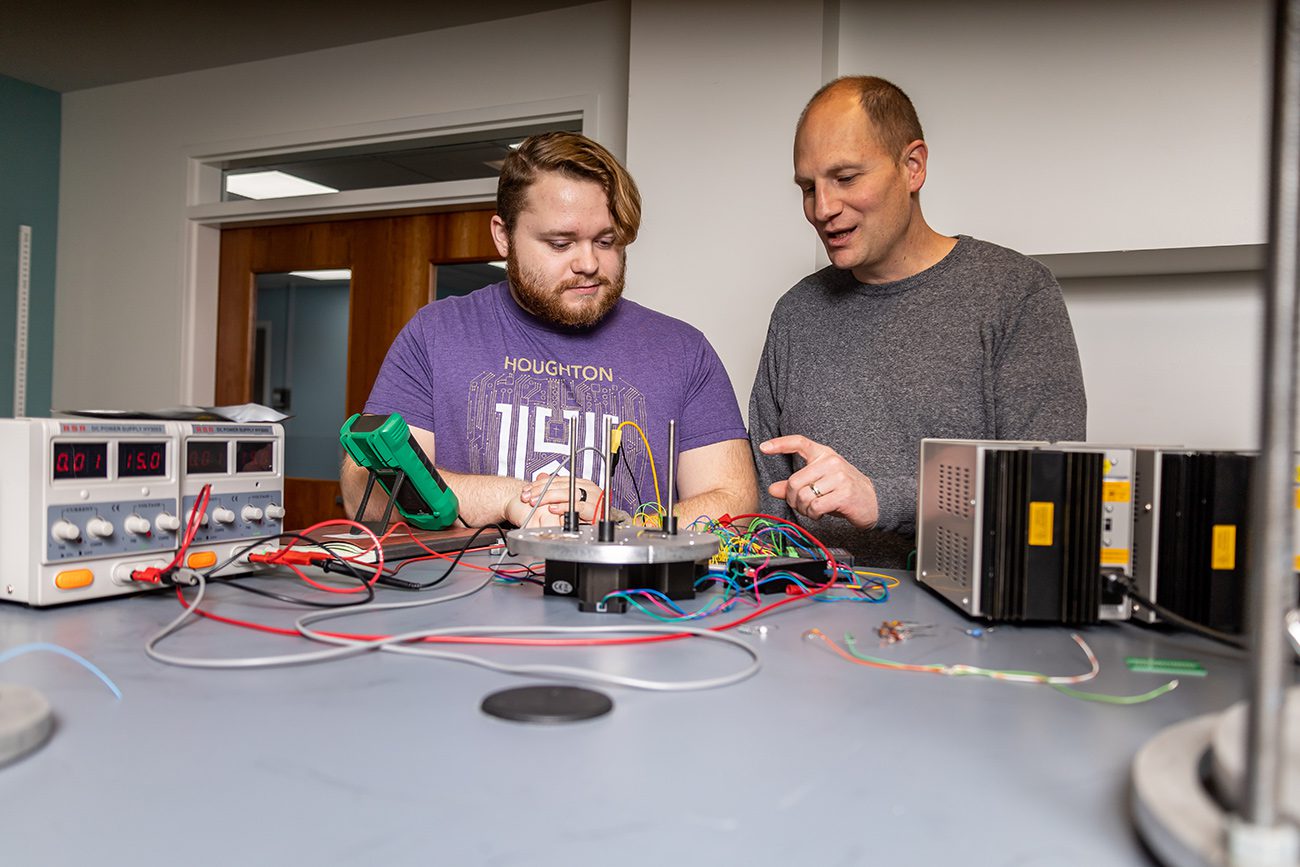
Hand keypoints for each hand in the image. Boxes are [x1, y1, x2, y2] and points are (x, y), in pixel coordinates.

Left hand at [518, 473, 604, 524]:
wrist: (607, 522)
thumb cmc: (590, 511)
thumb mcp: (570, 498)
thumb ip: (556, 488)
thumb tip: (540, 476)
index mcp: (581, 482)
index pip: (556, 479)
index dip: (539, 484)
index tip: (526, 490)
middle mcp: (586, 487)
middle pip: (560, 485)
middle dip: (540, 491)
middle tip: (527, 497)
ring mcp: (591, 497)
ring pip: (567, 493)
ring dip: (549, 497)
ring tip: (536, 502)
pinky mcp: (594, 509)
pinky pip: (578, 506)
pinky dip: (564, 507)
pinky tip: (553, 509)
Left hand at [758, 435, 878, 528]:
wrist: (874, 502)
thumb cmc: (843, 491)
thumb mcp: (819, 484)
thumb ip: (795, 485)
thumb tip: (773, 489)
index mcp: (824, 454)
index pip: (799, 443)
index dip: (780, 444)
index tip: (763, 447)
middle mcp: (831, 461)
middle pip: (794, 482)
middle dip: (793, 500)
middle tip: (802, 506)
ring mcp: (838, 476)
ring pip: (804, 496)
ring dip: (804, 509)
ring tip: (813, 510)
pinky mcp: (843, 493)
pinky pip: (815, 506)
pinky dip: (813, 514)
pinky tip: (820, 513)